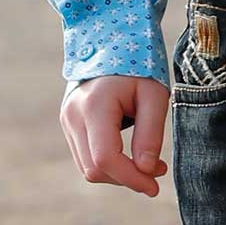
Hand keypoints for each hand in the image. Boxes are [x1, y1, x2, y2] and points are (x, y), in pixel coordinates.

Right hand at [60, 75, 169, 195]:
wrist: (112, 38)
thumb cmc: (139, 64)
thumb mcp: (154, 95)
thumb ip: (150, 134)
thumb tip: (146, 170)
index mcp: (94, 106)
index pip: (105, 159)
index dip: (131, 178)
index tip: (155, 186)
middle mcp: (72, 115)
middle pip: (94, 169)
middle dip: (127, 177)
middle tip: (159, 171)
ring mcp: (67, 119)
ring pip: (88, 167)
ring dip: (118, 173)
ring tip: (148, 161)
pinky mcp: (69, 122)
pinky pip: (86, 155)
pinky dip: (109, 163)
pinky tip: (130, 154)